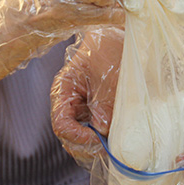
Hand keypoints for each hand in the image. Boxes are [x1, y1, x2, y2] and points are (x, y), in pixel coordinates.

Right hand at [50, 27, 123, 168]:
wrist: (121, 36)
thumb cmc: (111, 50)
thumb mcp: (108, 79)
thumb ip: (103, 107)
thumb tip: (102, 132)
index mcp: (63, 90)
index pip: (61, 124)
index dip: (78, 137)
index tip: (98, 140)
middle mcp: (68, 101)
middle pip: (68, 136)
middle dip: (85, 145)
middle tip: (107, 148)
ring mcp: (81, 107)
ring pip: (80, 137)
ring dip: (93, 145)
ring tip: (111, 146)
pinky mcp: (94, 109)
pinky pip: (92, 130)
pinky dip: (101, 138)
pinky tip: (113, 139)